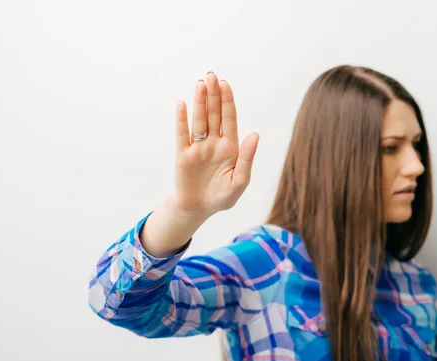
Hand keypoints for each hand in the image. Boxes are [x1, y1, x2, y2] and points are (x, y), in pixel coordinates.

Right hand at [173, 72, 259, 216]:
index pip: (229, 119)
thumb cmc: (222, 197)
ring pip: (199, 120)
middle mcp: (214, 143)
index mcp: (230, 147)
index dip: (227, 101)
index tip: (225, 84)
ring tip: (200, 84)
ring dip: (199, 102)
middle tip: (211, 75)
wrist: (199, 209)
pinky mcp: (183, 155)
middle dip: (213, 95)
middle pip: (214, 115)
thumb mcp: (239, 181)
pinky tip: (182, 104)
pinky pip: (182, 134)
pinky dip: (182, 120)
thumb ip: (247, 158)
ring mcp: (198, 147)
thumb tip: (255, 135)